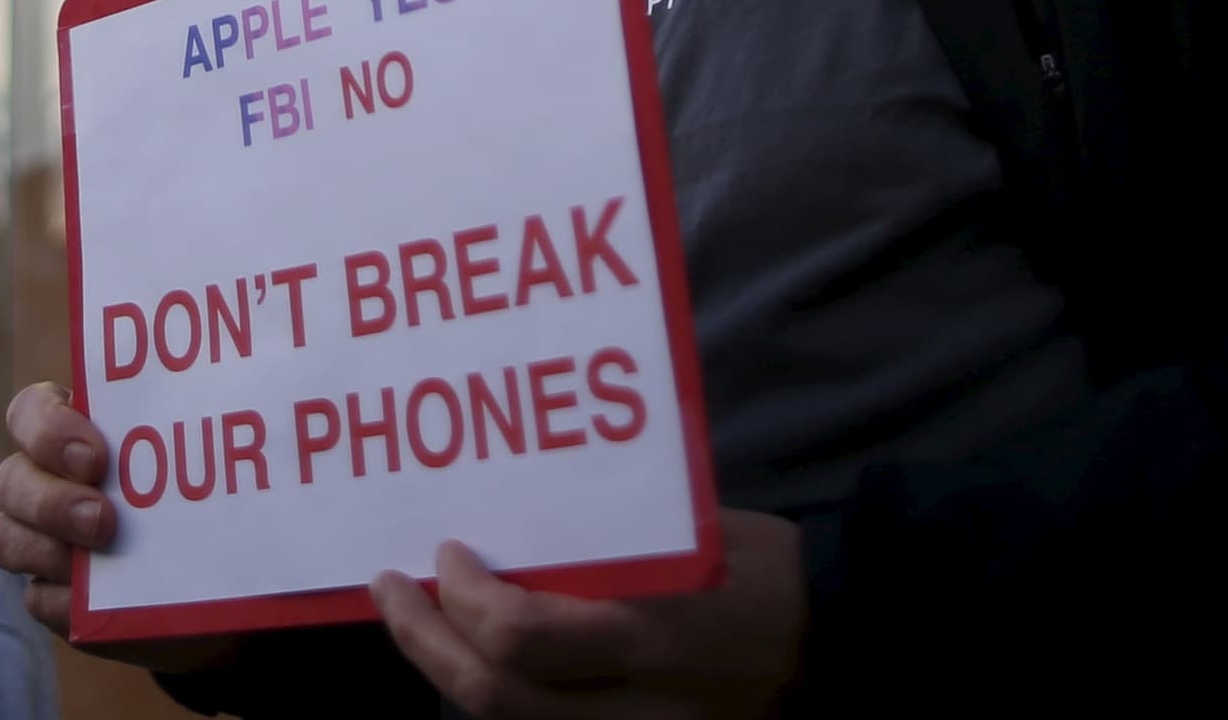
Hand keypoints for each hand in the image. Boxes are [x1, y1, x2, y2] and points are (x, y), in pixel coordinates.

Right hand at [0, 382, 231, 674]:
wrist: (217, 572)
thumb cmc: (202, 491)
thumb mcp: (201, 454)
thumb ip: (191, 432)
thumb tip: (227, 402)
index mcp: (72, 429)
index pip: (30, 411)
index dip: (48, 429)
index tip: (97, 457)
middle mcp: (44, 481)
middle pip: (11, 479)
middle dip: (52, 501)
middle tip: (103, 519)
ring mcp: (41, 541)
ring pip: (5, 538)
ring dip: (47, 549)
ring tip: (101, 558)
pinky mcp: (52, 596)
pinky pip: (37, 598)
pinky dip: (65, 601)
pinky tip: (98, 603)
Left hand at [369, 513, 804, 717]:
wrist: (837, 647)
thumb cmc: (760, 570)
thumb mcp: (688, 537)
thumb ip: (603, 547)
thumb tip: (511, 526)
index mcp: (653, 633)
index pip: (522, 638)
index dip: (464, 599)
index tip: (445, 553)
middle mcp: (636, 702)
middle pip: (498, 699)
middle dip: (426, 643)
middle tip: (390, 590)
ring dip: (447, 674)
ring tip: (414, 621)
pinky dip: (495, 701)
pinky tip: (467, 658)